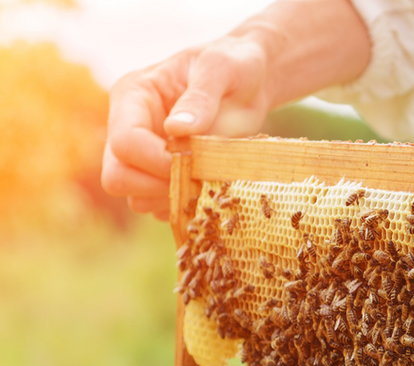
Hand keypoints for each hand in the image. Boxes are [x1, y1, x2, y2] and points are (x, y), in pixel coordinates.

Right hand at [101, 37, 272, 219]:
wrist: (250, 81)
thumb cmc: (233, 65)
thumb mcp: (221, 70)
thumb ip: (200, 98)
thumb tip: (177, 130)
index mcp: (133, 97)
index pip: (125, 143)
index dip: (157, 161)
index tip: (195, 161)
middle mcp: (129, 127)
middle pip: (117, 176)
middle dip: (157, 186)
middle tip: (198, 179)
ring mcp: (143, 154)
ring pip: (136, 198)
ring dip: (172, 199)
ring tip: (207, 182)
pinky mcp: (160, 174)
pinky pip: (158, 207)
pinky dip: (182, 207)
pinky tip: (207, 190)